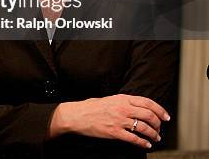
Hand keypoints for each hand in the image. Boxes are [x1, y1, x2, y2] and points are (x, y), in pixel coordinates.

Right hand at [50, 94, 169, 148]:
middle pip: (149, 115)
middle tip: (160, 129)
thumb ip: (123, 102)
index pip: (147, 102)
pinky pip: (134, 139)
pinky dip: (143, 143)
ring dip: (153, 134)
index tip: (166, 116)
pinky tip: (146, 145)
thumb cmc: (91, 107)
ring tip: (155, 138)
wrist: (77, 115)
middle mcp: (123, 108)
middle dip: (158, 124)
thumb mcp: (109, 99)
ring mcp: (119, 121)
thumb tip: (138, 107)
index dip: (160, 110)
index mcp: (122, 98)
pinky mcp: (115, 132)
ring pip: (144, 128)